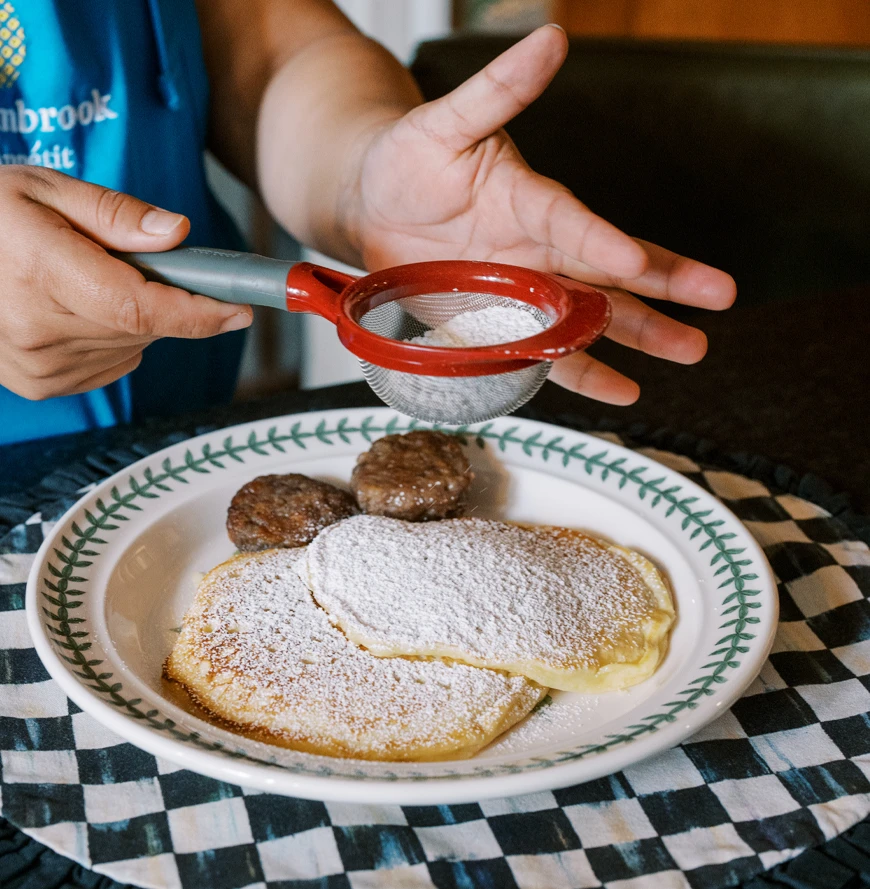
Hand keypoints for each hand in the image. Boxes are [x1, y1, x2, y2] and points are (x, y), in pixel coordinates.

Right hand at [0, 167, 251, 400]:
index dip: (197, 312)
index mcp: (38, 269)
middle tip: (148, 266)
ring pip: (133, 347)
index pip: (138, 307)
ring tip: (90, 281)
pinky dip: (114, 338)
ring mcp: (36, 364)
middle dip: (167, 299)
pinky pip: (112, 364)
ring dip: (136, 317)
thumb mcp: (47, 189)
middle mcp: (35, 327)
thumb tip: (178, 233)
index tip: (239, 309)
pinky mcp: (40, 384)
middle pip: (145, 327)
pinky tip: (79, 310)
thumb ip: (116, 213)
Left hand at [343, 25, 735, 404]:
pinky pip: (549, 355)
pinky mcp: (504, 326)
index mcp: (529, 199)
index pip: (571, 222)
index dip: (600, 240)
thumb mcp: (444, 122)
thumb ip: (497, 91)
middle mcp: (539, 249)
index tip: (631, 259)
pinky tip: (624, 390)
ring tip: (691, 351)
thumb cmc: (408, 159)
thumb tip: (551, 37)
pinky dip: (584, 375)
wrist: (373, 208)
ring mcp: (525, 292)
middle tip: (719, 298)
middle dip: (664, 285)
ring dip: (641, 334)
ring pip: (594, 318)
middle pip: (609, 271)